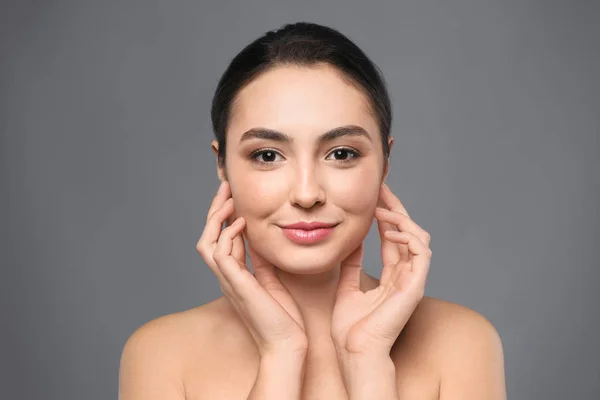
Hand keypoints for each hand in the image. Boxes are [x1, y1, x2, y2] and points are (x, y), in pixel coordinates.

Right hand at [196, 181, 307, 356]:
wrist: (285, 344)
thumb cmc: (282, 318)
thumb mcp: (270, 280)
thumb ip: (260, 260)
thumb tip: (258, 238)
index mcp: (234, 276)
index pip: (219, 240)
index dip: (222, 218)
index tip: (232, 196)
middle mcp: (226, 277)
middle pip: (207, 238)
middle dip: (214, 211)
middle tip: (225, 188)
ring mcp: (229, 282)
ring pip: (207, 244)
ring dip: (216, 219)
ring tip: (229, 200)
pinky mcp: (237, 286)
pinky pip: (222, 256)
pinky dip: (228, 236)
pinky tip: (241, 224)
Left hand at [331, 182, 431, 358]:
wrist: (354, 350)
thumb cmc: (350, 327)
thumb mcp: (346, 286)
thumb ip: (352, 265)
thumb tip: (351, 242)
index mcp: (392, 275)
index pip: (393, 237)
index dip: (386, 215)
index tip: (374, 196)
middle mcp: (406, 275)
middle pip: (408, 232)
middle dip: (396, 208)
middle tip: (382, 189)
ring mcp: (413, 280)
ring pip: (419, 237)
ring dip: (401, 219)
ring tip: (381, 210)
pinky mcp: (415, 286)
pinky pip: (421, 253)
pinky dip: (408, 237)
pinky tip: (388, 230)